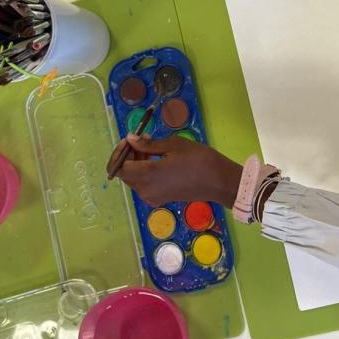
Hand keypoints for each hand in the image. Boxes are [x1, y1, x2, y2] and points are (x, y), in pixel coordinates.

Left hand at [109, 134, 242, 207]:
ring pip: (133, 179)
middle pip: (125, 174)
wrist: (219, 181)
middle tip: (142, 140)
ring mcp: (152, 197)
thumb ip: (148, 144)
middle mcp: (145, 190)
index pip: (119, 167)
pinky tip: (157, 160)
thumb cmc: (198, 159)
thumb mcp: (173, 145)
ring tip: (152, 147)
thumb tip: (130, 139)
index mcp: (148, 175)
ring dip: (136, 163)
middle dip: (128, 156)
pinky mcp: (159, 199)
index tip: (130, 140)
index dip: (120, 152)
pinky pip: (143, 185)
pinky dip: (144, 172)